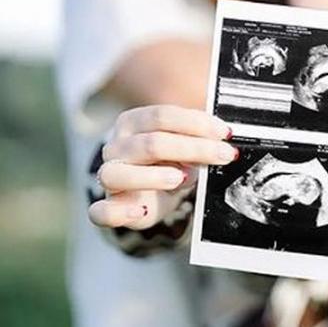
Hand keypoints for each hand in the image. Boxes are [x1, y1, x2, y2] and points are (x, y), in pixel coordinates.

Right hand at [88, 105, 236, 229]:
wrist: (149, 193)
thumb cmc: (168, 162)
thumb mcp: (183, 145)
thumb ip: (197, 139)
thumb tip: (224, 137)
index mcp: (133, 122)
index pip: (163, 116)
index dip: (197, 123)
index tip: (225, 133)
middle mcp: (116, 146)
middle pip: (151, 143)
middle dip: (193, 148)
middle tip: (223, 155)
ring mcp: (108, 176)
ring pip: (119, 173)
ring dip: (153, 176)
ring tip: (182, 178)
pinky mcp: (108, 206)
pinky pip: (102, 211)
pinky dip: (120, 212)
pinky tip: (141, 211)